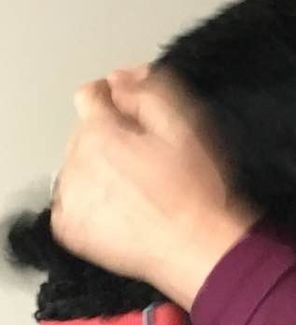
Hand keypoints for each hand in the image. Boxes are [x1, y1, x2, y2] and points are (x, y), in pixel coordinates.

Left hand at [51, 64, 261, 308]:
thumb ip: (148, 90)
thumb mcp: (185, 124)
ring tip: (141, 183)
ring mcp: (70, 199)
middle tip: (150, 152)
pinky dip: (94, 198)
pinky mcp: (70, 229)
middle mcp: (76, 164)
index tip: (135, 106)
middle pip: (85, 131)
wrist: (197, 246)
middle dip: (112, 133)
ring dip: (102, 166)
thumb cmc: (197, 189)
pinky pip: (74, 200)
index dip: (117, 94)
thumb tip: (123, 78)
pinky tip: (126, 204)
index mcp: (101, 133)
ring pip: (78, 164)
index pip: (89, 94)